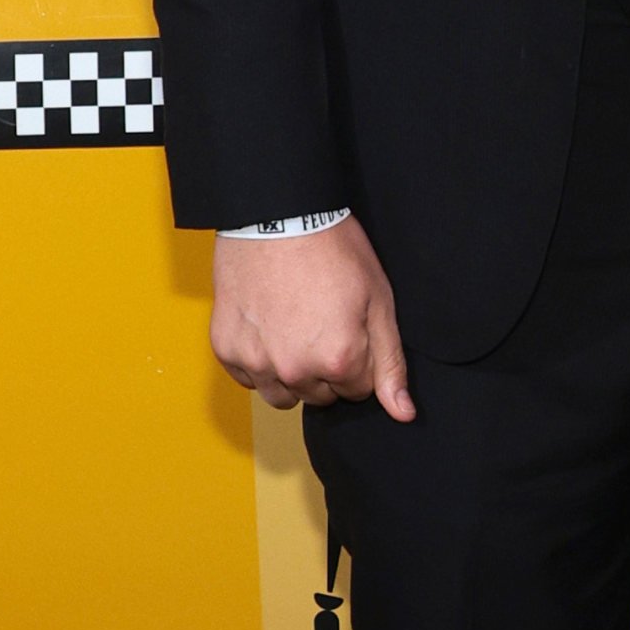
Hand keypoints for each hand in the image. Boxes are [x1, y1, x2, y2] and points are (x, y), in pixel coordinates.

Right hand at [211, 217, 414, 418]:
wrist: (277, 215)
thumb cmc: (333, 251)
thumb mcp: (378, 302)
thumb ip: (390, 364)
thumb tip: (403, 414)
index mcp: (338, 360)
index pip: (358, 391)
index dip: (358, 359)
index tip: (349, 327)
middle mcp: (294, 371)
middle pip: (321, 395)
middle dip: (326, 368)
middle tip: (321, 322)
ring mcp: (255, 362)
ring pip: (283, 395)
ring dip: (292, 373)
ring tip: (294, 328)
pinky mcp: (226, 349)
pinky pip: (248, 378)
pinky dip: (259, 360)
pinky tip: (267, 326)